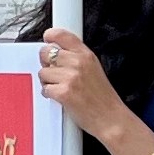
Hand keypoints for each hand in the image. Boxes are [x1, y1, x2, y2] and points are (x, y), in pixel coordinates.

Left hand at [37, 28, 129, 142]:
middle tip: (54, 72)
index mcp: (86, 55)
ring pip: (43, 72)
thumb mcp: (94, 69)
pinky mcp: (64, 92)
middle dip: (46, 63)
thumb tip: (56, 53)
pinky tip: (59, 97)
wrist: (110, 118)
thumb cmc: (102, 98)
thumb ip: (77, 58)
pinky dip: (48, 94)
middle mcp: (78, 63)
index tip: (47, 39)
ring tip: (59, 87)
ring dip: (47, 81)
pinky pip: (44, 88)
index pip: (62, 35)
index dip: (50, 36)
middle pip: (46, 52)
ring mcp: (71, 77)